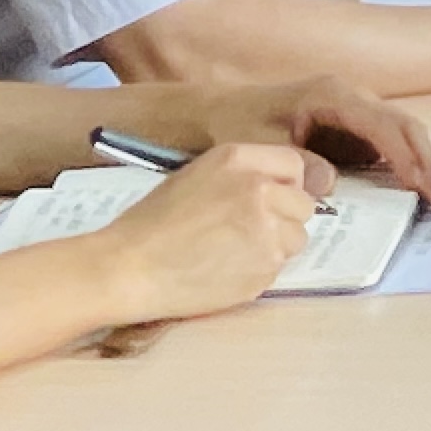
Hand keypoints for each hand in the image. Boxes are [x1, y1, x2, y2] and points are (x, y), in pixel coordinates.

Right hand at [90, 143, 322, 320]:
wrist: (128, 267)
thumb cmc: (151, 223)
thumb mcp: (196, 177)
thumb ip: (242, 176)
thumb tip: (279, 188)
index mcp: (238, 159)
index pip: (293, 165)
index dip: (286, 185)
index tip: (272, 200)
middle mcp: (260, 189)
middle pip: (303, 204)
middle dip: (283, 218)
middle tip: (247, 232)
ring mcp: (267, 229)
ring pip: (295, 238)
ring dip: (274, 247)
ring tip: (232, 253)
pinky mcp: (265, 266)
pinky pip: (279, 267)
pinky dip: (259, 271)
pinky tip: (225, 271)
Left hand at [198, 75, 430, 204]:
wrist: (217, 109)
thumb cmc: (236, 123)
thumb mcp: (258, 146)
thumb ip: (295, 163)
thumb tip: (331, 183)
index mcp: (333, 95)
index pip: (384, 124)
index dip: (408, 155)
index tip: (425, 185)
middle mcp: (352, 96)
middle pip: (405, 124)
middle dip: (428, 158)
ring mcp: (355, 109)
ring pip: (403, 130)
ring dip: (425, 159)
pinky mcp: (353, 125)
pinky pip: (389, 140)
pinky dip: (408, 161)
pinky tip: (420, 184)